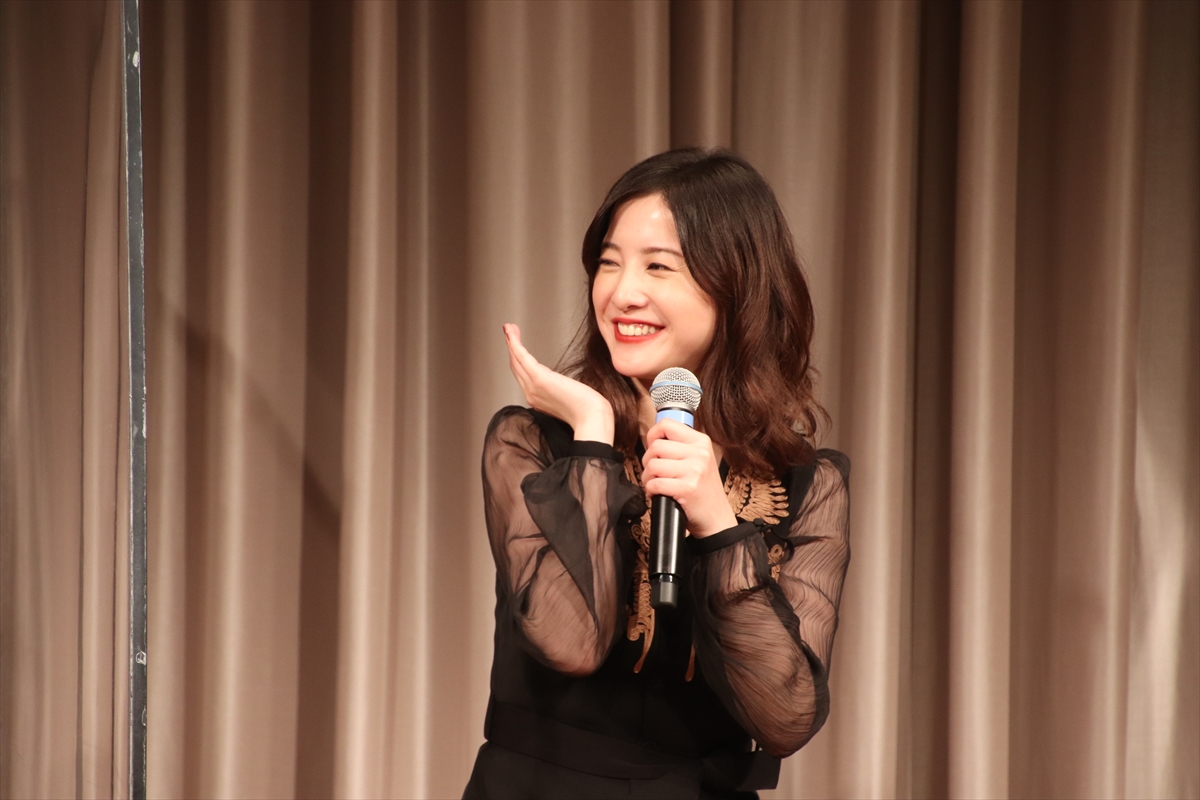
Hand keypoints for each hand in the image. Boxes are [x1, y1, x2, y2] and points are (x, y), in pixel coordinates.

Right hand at [504, 324, 614, 442]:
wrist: (592, 419)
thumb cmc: (587, 411)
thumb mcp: (570, 397)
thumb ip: (560, 389)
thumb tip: (560, 382)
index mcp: (537, 399)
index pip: (523, 376)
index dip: (517, 359)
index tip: (517, 346)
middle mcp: (531, 394)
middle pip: (516, 367)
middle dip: (511, 347)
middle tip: (509, 331)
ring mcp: (532, 388)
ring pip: (516, 361)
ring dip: (511, 342)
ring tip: (509, 328)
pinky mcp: (539, 379)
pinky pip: (522, 358)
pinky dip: (515, 344)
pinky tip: (512, 334)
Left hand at [641, 419, 737, 537]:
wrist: (716, 518)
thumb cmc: (703, 490)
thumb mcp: (699, 460)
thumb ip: (680, 446)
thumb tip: (652, 437)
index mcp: (701, 442)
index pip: (667, 424)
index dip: (652, 435)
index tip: (652, 447)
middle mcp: (700, 454)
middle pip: (655, 447)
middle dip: (648, 461)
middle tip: (654, 473)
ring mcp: (695, 471)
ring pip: (652, 465)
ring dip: (648, 478)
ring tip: (656, 484)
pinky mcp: (687, 489)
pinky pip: (655, 483)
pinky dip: (651, 491)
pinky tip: (658, 494)